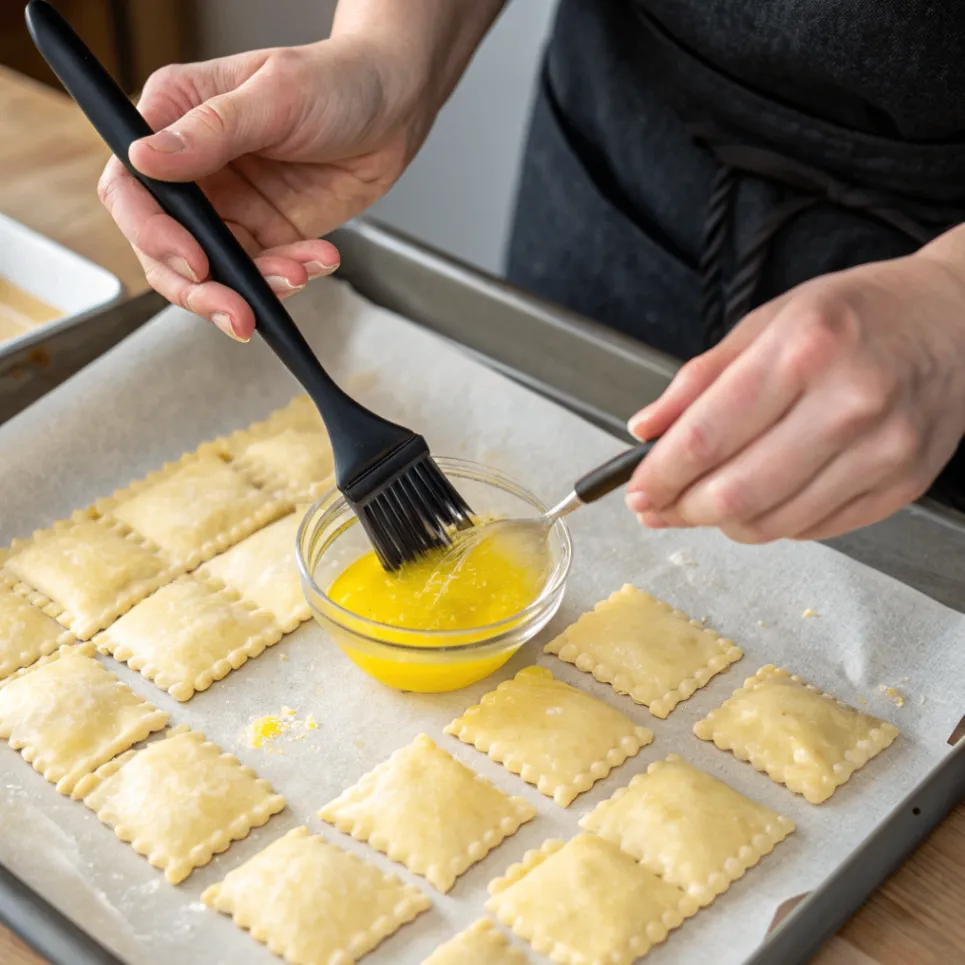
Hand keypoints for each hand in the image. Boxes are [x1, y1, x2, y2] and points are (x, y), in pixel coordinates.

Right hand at [98, 37, 435, 339]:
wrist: (394, 106)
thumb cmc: (335, 79)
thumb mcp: (275, 96)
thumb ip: (211, 131)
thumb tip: (146, 158)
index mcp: (174, 118)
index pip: (130, 186)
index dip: (152, 233)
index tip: (193, 261)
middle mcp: (193, 169)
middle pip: (164, 246)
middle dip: (197, 287)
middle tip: (236, 311)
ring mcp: (229, 207)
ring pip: (213, 272)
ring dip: (254, 287)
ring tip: (298, 273)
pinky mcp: (267, 235)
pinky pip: (263, 274)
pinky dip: (289, 277)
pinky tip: (320, 258)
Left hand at [624, 250, 964, 541]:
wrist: (956, 321)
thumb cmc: (856, 315)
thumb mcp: (767, 321)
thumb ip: (698, 379)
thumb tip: (645, 430)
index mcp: (803, 350)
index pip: (706, 437)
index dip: (660, 475)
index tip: (637, 491)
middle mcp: (847, 404)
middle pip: (736, 494)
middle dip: (682, 510)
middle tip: (660, 506)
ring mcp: (882, 452)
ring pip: (771, 524)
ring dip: (722, 523)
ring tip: (705, 502)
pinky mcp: (900, 485)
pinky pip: (812, 530)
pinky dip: (771, 523)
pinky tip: (761, 497)